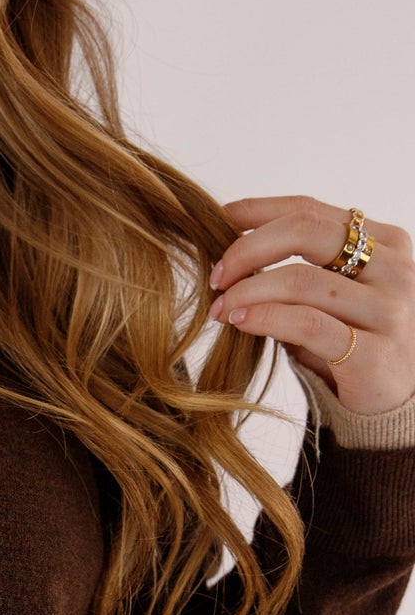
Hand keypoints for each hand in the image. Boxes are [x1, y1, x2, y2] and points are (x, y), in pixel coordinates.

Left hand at [207, 195, 414, 415]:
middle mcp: (393, 268)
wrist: (395, 404)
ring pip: (300, 280)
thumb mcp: (331, 295)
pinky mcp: (375, 352)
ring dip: (248, 292)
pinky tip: (241, 322)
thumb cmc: (354, 343)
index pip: (310, 210)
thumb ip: (299, 267)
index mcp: (384, 242)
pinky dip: (266, 318)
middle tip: (217, 276)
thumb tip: (231, 245)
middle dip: (248, 249)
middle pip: (305, 232)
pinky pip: (307, 324)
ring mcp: (388, 310)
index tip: (220, 221)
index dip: (258, 212)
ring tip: (222, 308)